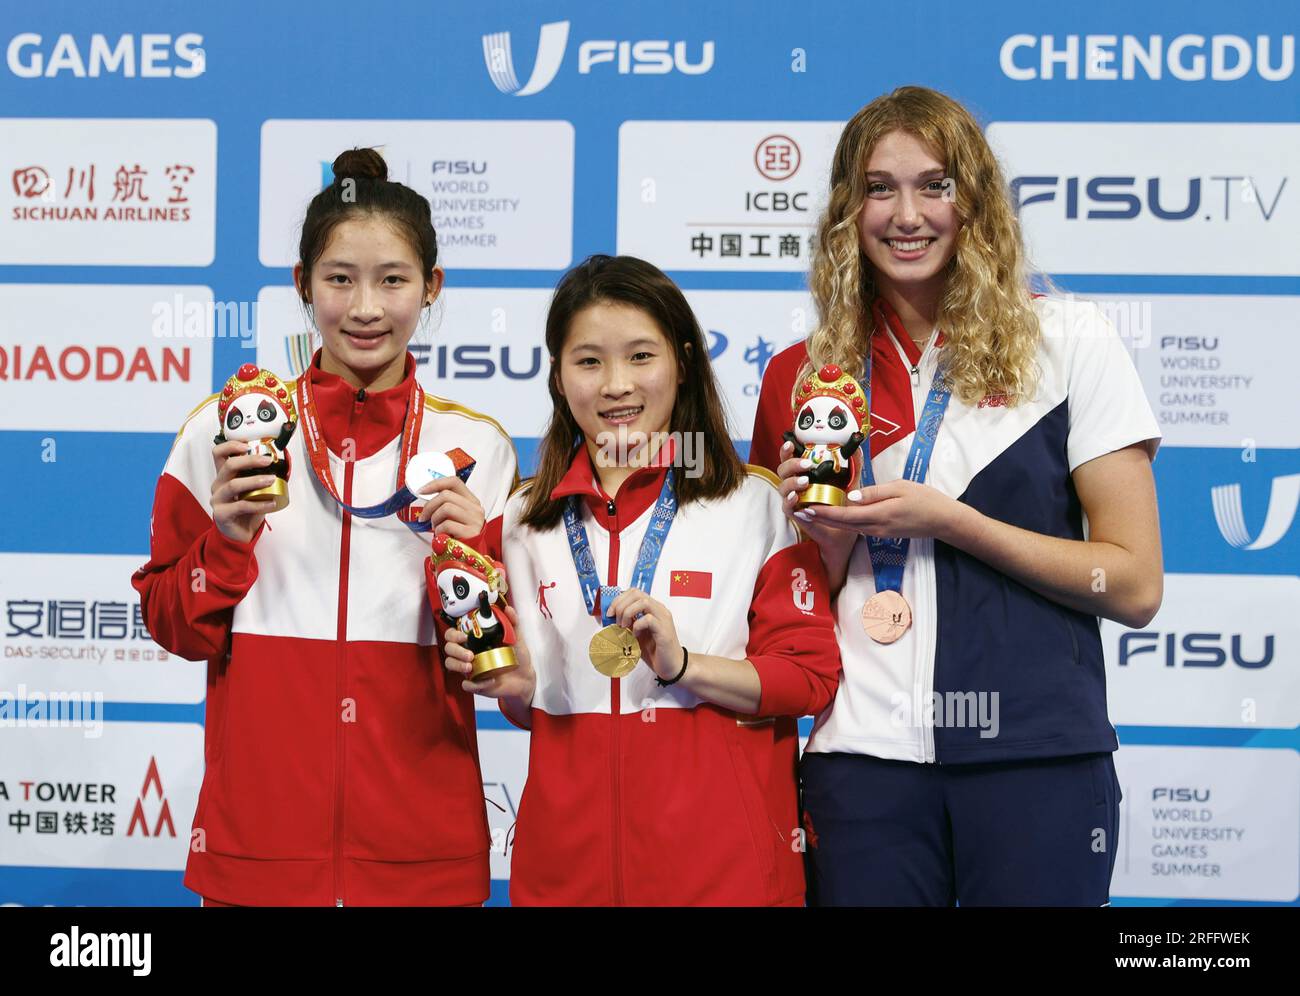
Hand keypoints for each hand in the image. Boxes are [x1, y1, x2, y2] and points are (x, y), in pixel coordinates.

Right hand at [210, 440, 274, 542]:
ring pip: (233, 485)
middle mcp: (218, 485)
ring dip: (255, 481)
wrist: (240, 534)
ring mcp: (218, 499)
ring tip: (271, 480)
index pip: (219, 453)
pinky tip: (271, 503)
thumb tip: (284, 464)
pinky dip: (259, 504)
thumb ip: (262, 476)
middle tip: (268, 460)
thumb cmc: (248, 509)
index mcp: (224, 475)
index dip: (231, 445)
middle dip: (250, 460)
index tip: (248, 444)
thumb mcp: (255, 490)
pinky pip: (241, 506)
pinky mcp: (221, 514)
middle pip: (229, 465)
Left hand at [417, 476, 485, 540]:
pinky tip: (442, 536)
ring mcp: (475, 520)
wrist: (467, 556)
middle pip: (446, 495)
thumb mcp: (454, 516)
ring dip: (434, 519)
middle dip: (429, 506)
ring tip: (436, 528)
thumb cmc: (458, 536)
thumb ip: (446, 504)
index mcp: (471, 501)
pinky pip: (447, 525)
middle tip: (423, 517)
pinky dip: (439, 531)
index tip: (422, 491)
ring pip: (446, 508)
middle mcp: (475, 508)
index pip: (454, 482)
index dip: (435, 484)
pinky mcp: (471, 532)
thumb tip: (426, 495)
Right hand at [442, 604, 535, 703]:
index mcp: (475, 640)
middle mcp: (469, 652)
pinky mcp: (475, 683)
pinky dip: (475, 684)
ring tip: (471, 667)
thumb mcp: (516, 637)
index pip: (454, 634)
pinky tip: (490, 680)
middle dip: (456, 651)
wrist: (525, 677)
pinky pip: (466, 685)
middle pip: (449, 649)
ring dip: (457, 665)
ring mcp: (470, 668)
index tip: (464, 636)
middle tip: (470, 654)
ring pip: (451, 665)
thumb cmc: (517, 656)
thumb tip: (508, 609)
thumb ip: (512, 622)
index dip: (453, 634)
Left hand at [607, 588, 683, 682]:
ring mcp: (663, 618)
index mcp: (652, 608)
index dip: (618, 599)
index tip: (609, 613)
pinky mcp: (664, 630)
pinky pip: (648, 619)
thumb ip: (625, 624)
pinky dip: (637, 626)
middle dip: (621, 605)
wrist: (671, 666)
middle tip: (616, 621)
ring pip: (643, 602)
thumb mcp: (634, 634)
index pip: (634, 592)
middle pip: (637, 593)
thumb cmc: (654, 651)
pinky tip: (635, 636)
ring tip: (624, 627)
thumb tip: (608, 618)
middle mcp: (659, 610)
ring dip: (628, 613)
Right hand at [776, 440, 855, 547]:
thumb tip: (856, 448)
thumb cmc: (841, 503)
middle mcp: (795, 484)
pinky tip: (796, 497)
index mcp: (804, 473)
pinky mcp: (795, 513)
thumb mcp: (849, 482)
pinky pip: (786, 506)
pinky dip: (789, 500)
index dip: (787, 450)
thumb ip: (852, 465)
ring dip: (792, 482)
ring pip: (782, 486)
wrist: (842, 529)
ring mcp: (793, 498)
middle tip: (807, 465)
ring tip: (805, 481)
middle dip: (792, 464)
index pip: (791, 458)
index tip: (792, 443)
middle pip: (783, 469)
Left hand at [801, 478, 965, 540]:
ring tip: (812, 510)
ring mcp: (879, 532)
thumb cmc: (924, 499)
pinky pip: (859, 527)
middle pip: (842, 524)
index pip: (844, 516)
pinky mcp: (883, 532)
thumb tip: (851, 496)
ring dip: (830, 520)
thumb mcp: (900, 488)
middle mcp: (876, 527)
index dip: (823, 513)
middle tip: (800, 509)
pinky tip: (836, 514)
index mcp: (879, 515)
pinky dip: (844, 521)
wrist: (942, 520)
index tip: (806, 507)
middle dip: (820, 518)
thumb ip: (874, 493)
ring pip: (849, 527)